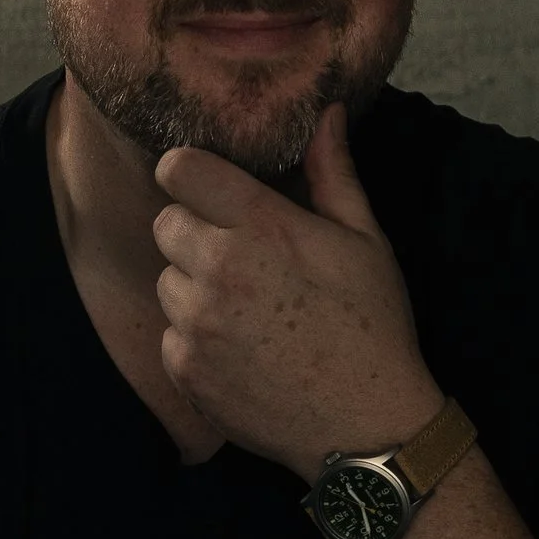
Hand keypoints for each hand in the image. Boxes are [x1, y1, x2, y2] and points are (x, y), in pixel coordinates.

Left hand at [152, 107, 438, 475]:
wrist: (366, 427)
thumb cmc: (373, 327)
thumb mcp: (365, 241)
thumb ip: (334, 172)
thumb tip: (328, 112)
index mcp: (262, 228)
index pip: (181, 169)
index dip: (189, 172)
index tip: (208, 187)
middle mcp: (218, 270)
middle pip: (166, 223)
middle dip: (195, 231)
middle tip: (242, 257)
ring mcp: (196, 323)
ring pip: (165, 279)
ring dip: (193, 286)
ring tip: (248, 308)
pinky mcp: (184, 368)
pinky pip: (169, 333)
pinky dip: (194, 338)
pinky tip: (241, 348)